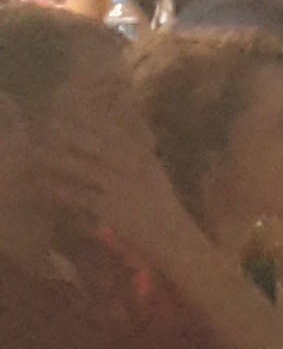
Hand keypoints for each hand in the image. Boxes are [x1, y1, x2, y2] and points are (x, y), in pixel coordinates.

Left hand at [43, 75, 201, 248]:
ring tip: (44, 156)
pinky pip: (80, 195)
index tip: (75, 112)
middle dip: (74, 135)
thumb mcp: (154, 174)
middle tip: (54, 127)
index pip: (117, 134)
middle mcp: (133, 168)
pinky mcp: (109, 208)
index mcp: (146, 158)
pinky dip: (63, 190)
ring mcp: (121, 188)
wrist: (172, 236)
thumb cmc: (162, 206)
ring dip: (62, 161)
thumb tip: (120, 139)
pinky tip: (50, 186)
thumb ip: (138, 155)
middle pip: (98, 146)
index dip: (94, 122)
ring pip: (84, 168)